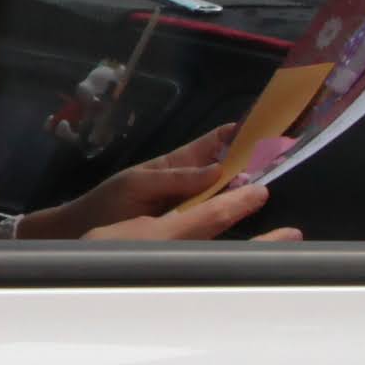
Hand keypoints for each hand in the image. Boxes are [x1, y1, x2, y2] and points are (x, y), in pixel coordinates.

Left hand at [38, 116, 300, 243]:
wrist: (78, 236)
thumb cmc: (106, 205)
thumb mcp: (139, 187)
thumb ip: (177, 179)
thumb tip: (218, 171)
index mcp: (175, 165)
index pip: (214, 145)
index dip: (239, 136)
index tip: (269, 129)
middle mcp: (185, 183)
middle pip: (225, 168)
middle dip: (252, 161)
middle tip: (286, 157)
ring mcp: (185, 206)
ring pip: (221, 192)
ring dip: (244, 187)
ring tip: (277, 182)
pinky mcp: (183, 228)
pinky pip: (212, 215)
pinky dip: (230, 211)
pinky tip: (250, 215)